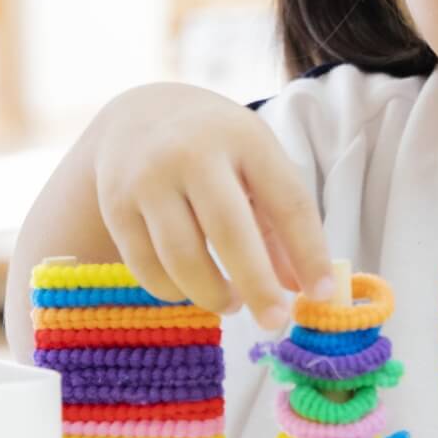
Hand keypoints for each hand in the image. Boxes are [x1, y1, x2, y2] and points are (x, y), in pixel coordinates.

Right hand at [91, 84, 332, 328]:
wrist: (141, 116)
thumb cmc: (217, 148)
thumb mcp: (257, 165)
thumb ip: (280, 223)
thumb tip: (302, 288)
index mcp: (245, 138)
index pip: (287, 201)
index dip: (309, 253)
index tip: (321, 295)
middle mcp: (193, 152)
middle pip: (229, 231)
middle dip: (257, 285)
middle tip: (275, 321)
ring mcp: (148, 178)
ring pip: (182, 257)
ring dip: (212, 294)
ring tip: (231, 302)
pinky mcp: (116, 206)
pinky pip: (147, 267)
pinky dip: (173, 291)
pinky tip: (190, 289)